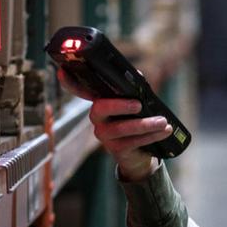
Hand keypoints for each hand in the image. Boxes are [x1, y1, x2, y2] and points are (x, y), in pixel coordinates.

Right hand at [59, 68, 173, 181]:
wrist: (139, 154)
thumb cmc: (135, 121)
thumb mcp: (136, 105)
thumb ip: (135, 89)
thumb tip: (138, 76)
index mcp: (101, 102)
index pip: (81, 90)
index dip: (70, 83)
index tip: (62, 72)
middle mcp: (97, 118)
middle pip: (100, 108)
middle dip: (120, 105)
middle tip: (138, 104)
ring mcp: (104, 134)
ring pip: (121, 128)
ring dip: (145, 124)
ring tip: (162, 121)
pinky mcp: (115, 149)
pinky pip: (133, 141)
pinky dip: (151, 136)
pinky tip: (164, 131)